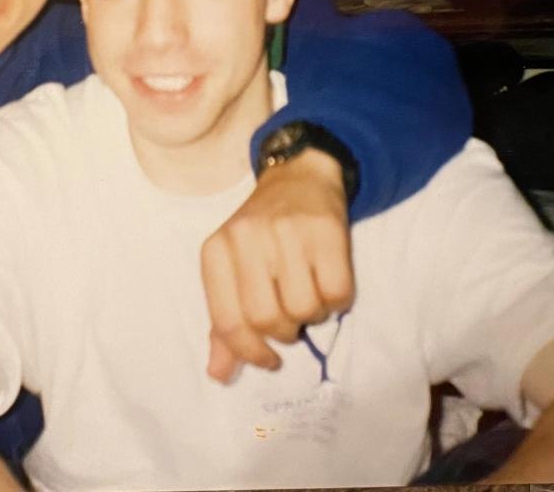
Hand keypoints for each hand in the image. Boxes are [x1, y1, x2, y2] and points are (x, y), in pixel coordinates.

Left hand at [200, 148, 354, 382]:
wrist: (298, 179)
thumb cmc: (262, 235)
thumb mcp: (233, 272)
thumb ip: (225, 325)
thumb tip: (218, 374)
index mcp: (216, 250)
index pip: (227, 321)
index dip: (249, 351)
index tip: (268, 359)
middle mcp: (247, 237)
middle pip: (267, 319)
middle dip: (285, 331)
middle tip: (292, 317)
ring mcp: (286, 231)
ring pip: (304, 308)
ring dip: (313, 314)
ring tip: (310, 293)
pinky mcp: (326, 229)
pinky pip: (337, 292)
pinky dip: (338, 300)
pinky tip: (329, 282)